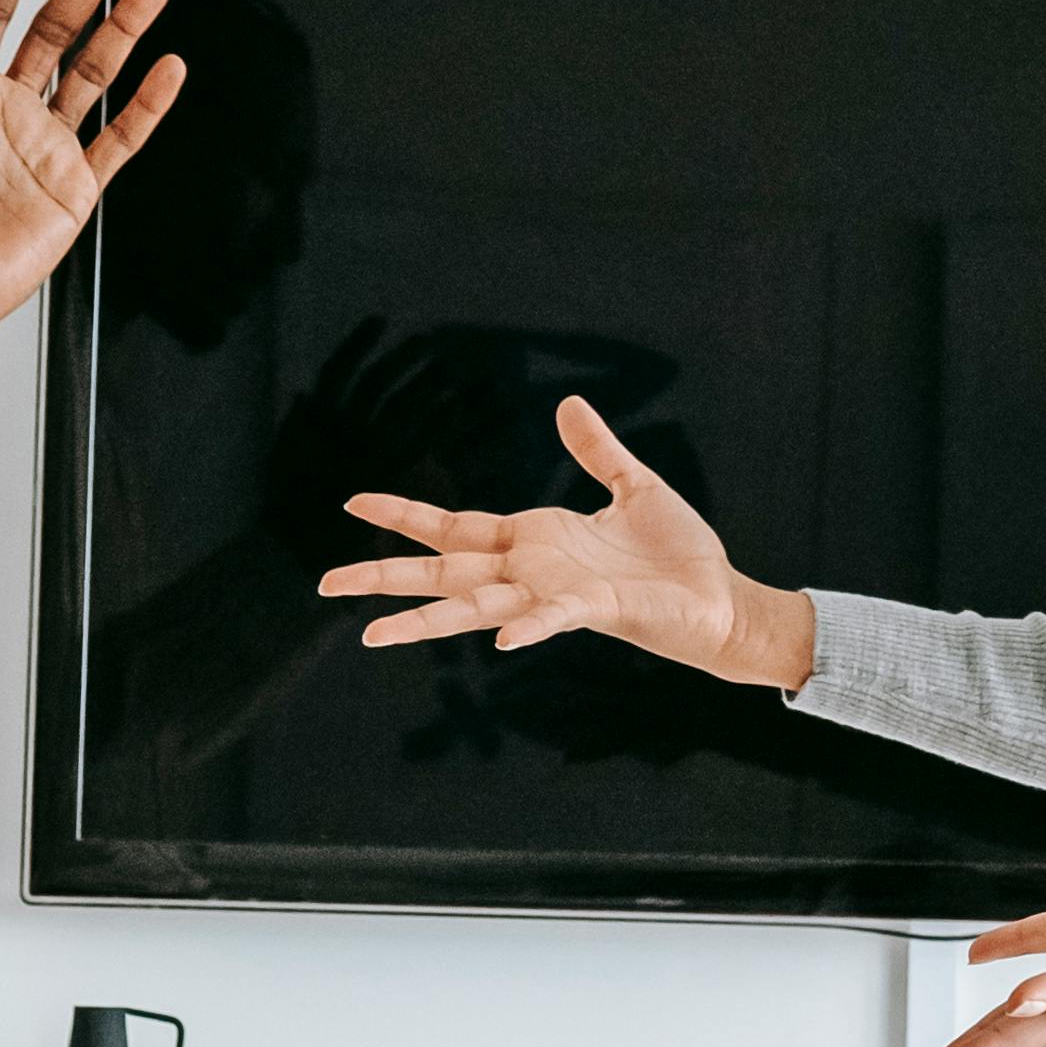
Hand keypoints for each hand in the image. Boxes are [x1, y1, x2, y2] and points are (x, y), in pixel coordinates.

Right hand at [320, 397, 816, 686]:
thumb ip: (597, 451)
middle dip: (383, 576)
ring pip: (475, 609)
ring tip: (369, 634)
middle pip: (443, 574)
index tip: (353, 503)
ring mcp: (556, 596)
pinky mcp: (594, 611)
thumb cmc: (679, 554)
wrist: (722, 600)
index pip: (453, 529)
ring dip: (424, 620)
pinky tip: (499, 643)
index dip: (405, 516)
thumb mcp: (634, 487)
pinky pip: (552, 621)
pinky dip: (527, 628)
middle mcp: (532, 574)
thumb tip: (567, 403)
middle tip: (323, 582)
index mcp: (534, 541)